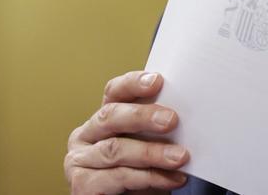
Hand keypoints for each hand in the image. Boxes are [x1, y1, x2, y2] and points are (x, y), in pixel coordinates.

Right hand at [64, 71, 189, 193]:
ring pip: (115, 150)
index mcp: (102, 120)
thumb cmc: (139, 175)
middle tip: (171, 120)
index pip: (113, 92)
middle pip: (110, 117)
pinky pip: (117, 177)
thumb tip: (188, 113)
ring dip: (151, 153)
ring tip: (180, 157)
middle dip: (142, 116)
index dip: (133, 84)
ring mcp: (79, 161)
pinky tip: (170, 178)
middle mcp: (85, 136)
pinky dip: (148, 178)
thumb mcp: (147, 146)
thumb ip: (156, 129)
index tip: (157, 81)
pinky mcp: (82, 185)